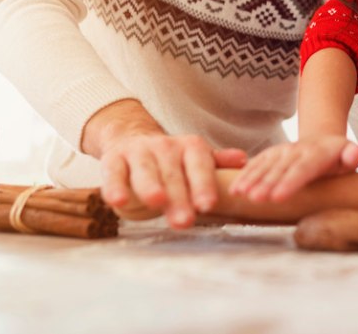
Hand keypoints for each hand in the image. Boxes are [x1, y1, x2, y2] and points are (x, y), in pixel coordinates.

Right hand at [100, 132, 247, 227]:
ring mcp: (138, 152)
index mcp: (189, 147)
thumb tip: (243, 161)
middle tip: (184, 221)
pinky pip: (114, 173)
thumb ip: (217, 162)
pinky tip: (119, 201)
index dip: (204, 184)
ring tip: (156, 202)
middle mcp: (164, 146)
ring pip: (145, 170)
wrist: (131, 137)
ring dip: (150, 187)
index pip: (199, 165)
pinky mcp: (113, 159)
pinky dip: (115, 186)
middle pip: (173, 174)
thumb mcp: (196, 157)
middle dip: (179, 197)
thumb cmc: (172, 158)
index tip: (208, 205)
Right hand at [230, 135, 357, 202]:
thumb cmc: (339, 160)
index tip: (278, 197)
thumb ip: (352, 156)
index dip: (290, 182)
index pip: (303, 169)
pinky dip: (245, 175)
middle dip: (267, 183)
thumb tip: (357, 152)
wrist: (324, 142)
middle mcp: (298, 150)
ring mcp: (283, 151)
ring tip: (240, 194)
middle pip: (281, 168)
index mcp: (318, 153)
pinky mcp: (272, 154)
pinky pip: (257, 163)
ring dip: (252, 179)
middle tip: (256, 199)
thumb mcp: (350, 157)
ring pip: (266, 165)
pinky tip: (234, 189)